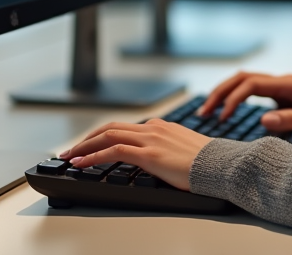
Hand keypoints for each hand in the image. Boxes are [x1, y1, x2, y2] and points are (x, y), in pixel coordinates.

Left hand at [56, 119, 207, 190]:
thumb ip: (169, 149)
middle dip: (88, 138)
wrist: (221, 165)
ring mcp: (150, 139)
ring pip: (108, 136)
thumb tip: (162, 159)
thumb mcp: (185, 150)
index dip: (104, 136)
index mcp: (162, 126)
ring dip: (85, 146)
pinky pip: (113, 152)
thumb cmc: (208, 163)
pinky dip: (93, 156)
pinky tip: (82, 164)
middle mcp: (153, 128)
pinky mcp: (149, 154)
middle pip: (111, 127)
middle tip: (72, 150)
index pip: (126, 128)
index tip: (92, 145)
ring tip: (70, 157)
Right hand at [198, 72, 291, 140]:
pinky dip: (233, 97)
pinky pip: (250, 90)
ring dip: (224, 93)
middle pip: (242, 78)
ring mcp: (279, 86)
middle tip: (203, 112)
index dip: (233, 99)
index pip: (251, 84)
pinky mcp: (278, 95)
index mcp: (289, 84)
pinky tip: (223, 110)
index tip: (222, 117)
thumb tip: (263, 119)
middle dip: (220, 92)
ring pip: (243, 81)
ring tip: (207, 111)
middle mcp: (281, 81)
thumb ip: (291, 120)